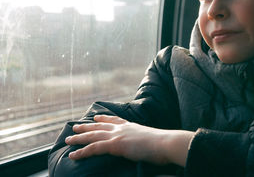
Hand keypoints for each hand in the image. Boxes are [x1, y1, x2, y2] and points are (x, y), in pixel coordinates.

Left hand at [65, 115, 193, 166]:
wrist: (165, 143)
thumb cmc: (163, 144)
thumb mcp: (151, 139)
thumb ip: (144, 140)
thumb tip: (147, 145)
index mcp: (131, 126)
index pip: (115, 120)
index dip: (104, 119)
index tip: (96, 117)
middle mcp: (123, 128)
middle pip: (99, 126)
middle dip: (86, 127)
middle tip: (74, 126)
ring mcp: (118, 135)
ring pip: (93, 136)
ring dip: (79, 138)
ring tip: (68, 139)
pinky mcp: (115, 145)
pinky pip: (94, 148)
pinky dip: (82, 152)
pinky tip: (73, 155)